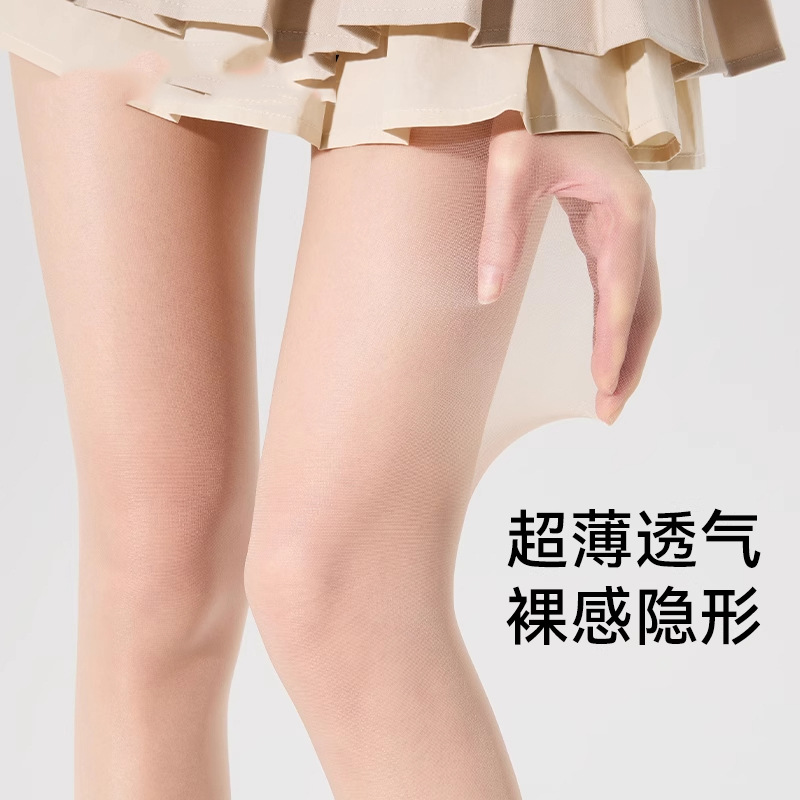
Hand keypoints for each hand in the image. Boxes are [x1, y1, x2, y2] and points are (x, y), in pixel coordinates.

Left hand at [477, 111, 661, 424]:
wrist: (548, 96)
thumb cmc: (532, 124)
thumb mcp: (510, 169)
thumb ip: (500, 230)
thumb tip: (488, 296)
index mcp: (622, 210)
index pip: (621, 292)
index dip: (612, 341)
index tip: (603, 383)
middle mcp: (637, 225)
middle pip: (645, 308)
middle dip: (629, 361)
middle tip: (608, 409)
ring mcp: (631, 231)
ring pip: (642, 305)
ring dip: (630, 352)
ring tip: (609, 398)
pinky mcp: (614, 236)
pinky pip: (627, 292)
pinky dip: (620, 329)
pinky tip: (604, 355)